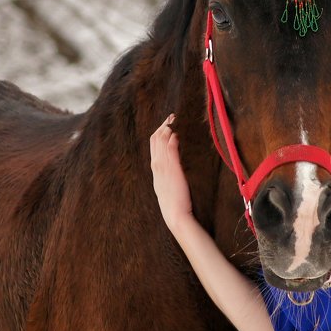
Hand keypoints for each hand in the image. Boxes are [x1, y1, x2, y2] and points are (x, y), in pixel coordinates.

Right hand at [149, 114, 192, 230]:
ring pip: (161, 141)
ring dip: (168, 128)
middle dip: (162, 126)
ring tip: (175, 120)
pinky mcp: (173, 169)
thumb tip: (172, 163)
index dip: (158, 132)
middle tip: (171, 116)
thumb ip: (166, 172)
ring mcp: (163, 167)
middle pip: (155, 139)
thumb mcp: (166, 184)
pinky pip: (171, 149)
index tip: (166, 124)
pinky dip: (173, 139)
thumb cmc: (173, 202)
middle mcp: (157, 165)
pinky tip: (177, 133)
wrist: (175, 214)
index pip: (153, 144)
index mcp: (155, 168)